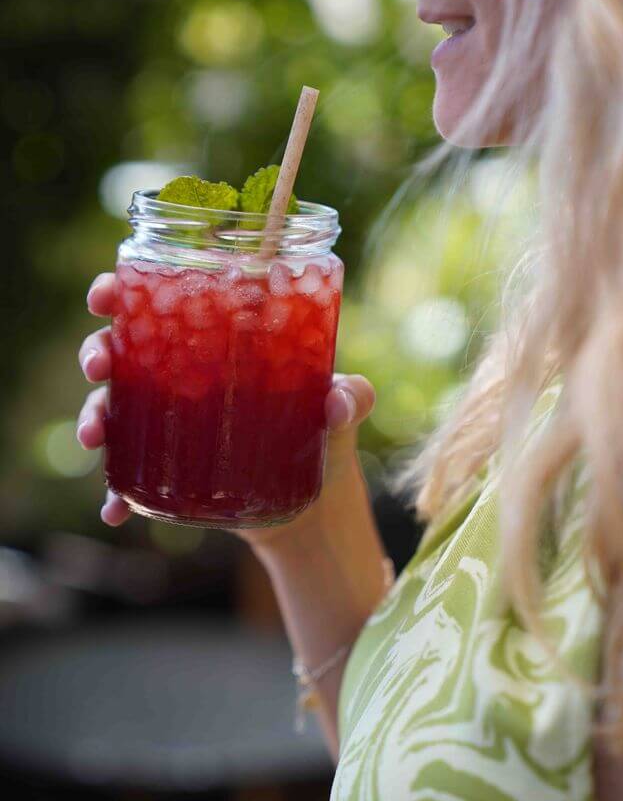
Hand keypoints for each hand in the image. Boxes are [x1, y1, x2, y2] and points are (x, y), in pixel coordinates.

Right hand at [77, 273, 376, 545]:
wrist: (316, 507)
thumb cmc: (325, 433)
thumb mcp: (343, 408)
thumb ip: (351, 396)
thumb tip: (338, 403)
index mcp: (216, 342)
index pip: (160, 302)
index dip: (123, 291)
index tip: (105, 294)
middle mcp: (183, 378)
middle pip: (122, 350)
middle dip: (98, 350)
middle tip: (99, 364)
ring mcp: (169, 425)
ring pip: (113, 410)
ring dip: (93, 418)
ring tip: (95, 436)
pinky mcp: (168, 472)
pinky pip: (129, 478)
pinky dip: (115, 493)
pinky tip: (114, 509)